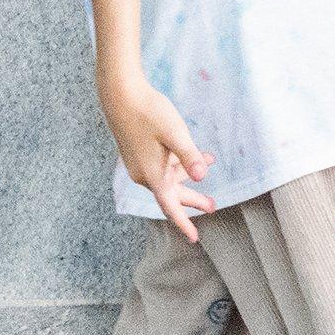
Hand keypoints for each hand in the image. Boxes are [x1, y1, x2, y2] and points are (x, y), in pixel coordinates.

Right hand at [97, 63, 212, 240]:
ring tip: (211, 162)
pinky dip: (178, 163)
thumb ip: (189, 156)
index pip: (170, 206)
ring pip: (168, 178)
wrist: (121, 95)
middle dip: (192, 200)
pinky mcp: (138, 154)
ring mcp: (139, 165)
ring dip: (188, 175)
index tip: (194, 239)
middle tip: (214, 206)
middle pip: (171, 194)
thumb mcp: (175, 132)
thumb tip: (201, 176)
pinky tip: (193, 153)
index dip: (183, 222)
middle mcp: (143, 174)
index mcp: (152, 174)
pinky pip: (162, 167)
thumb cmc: (149, 112)